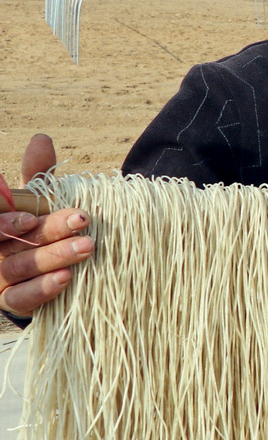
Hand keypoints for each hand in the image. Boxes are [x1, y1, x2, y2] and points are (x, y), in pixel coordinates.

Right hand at [1, 135, 92, 317]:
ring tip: (86, 247)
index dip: (8, 218)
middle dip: (48, 230)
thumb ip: (39, 175)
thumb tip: (41, 139)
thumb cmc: (40, 228)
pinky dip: (41, 289)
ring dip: (52, 257)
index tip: (32, 215)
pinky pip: (20, 298)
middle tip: (83, 219)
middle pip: (13, 240)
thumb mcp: (40, 201)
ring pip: (18, 268)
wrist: (48, 272)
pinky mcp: (10, 301)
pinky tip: (66, 278)